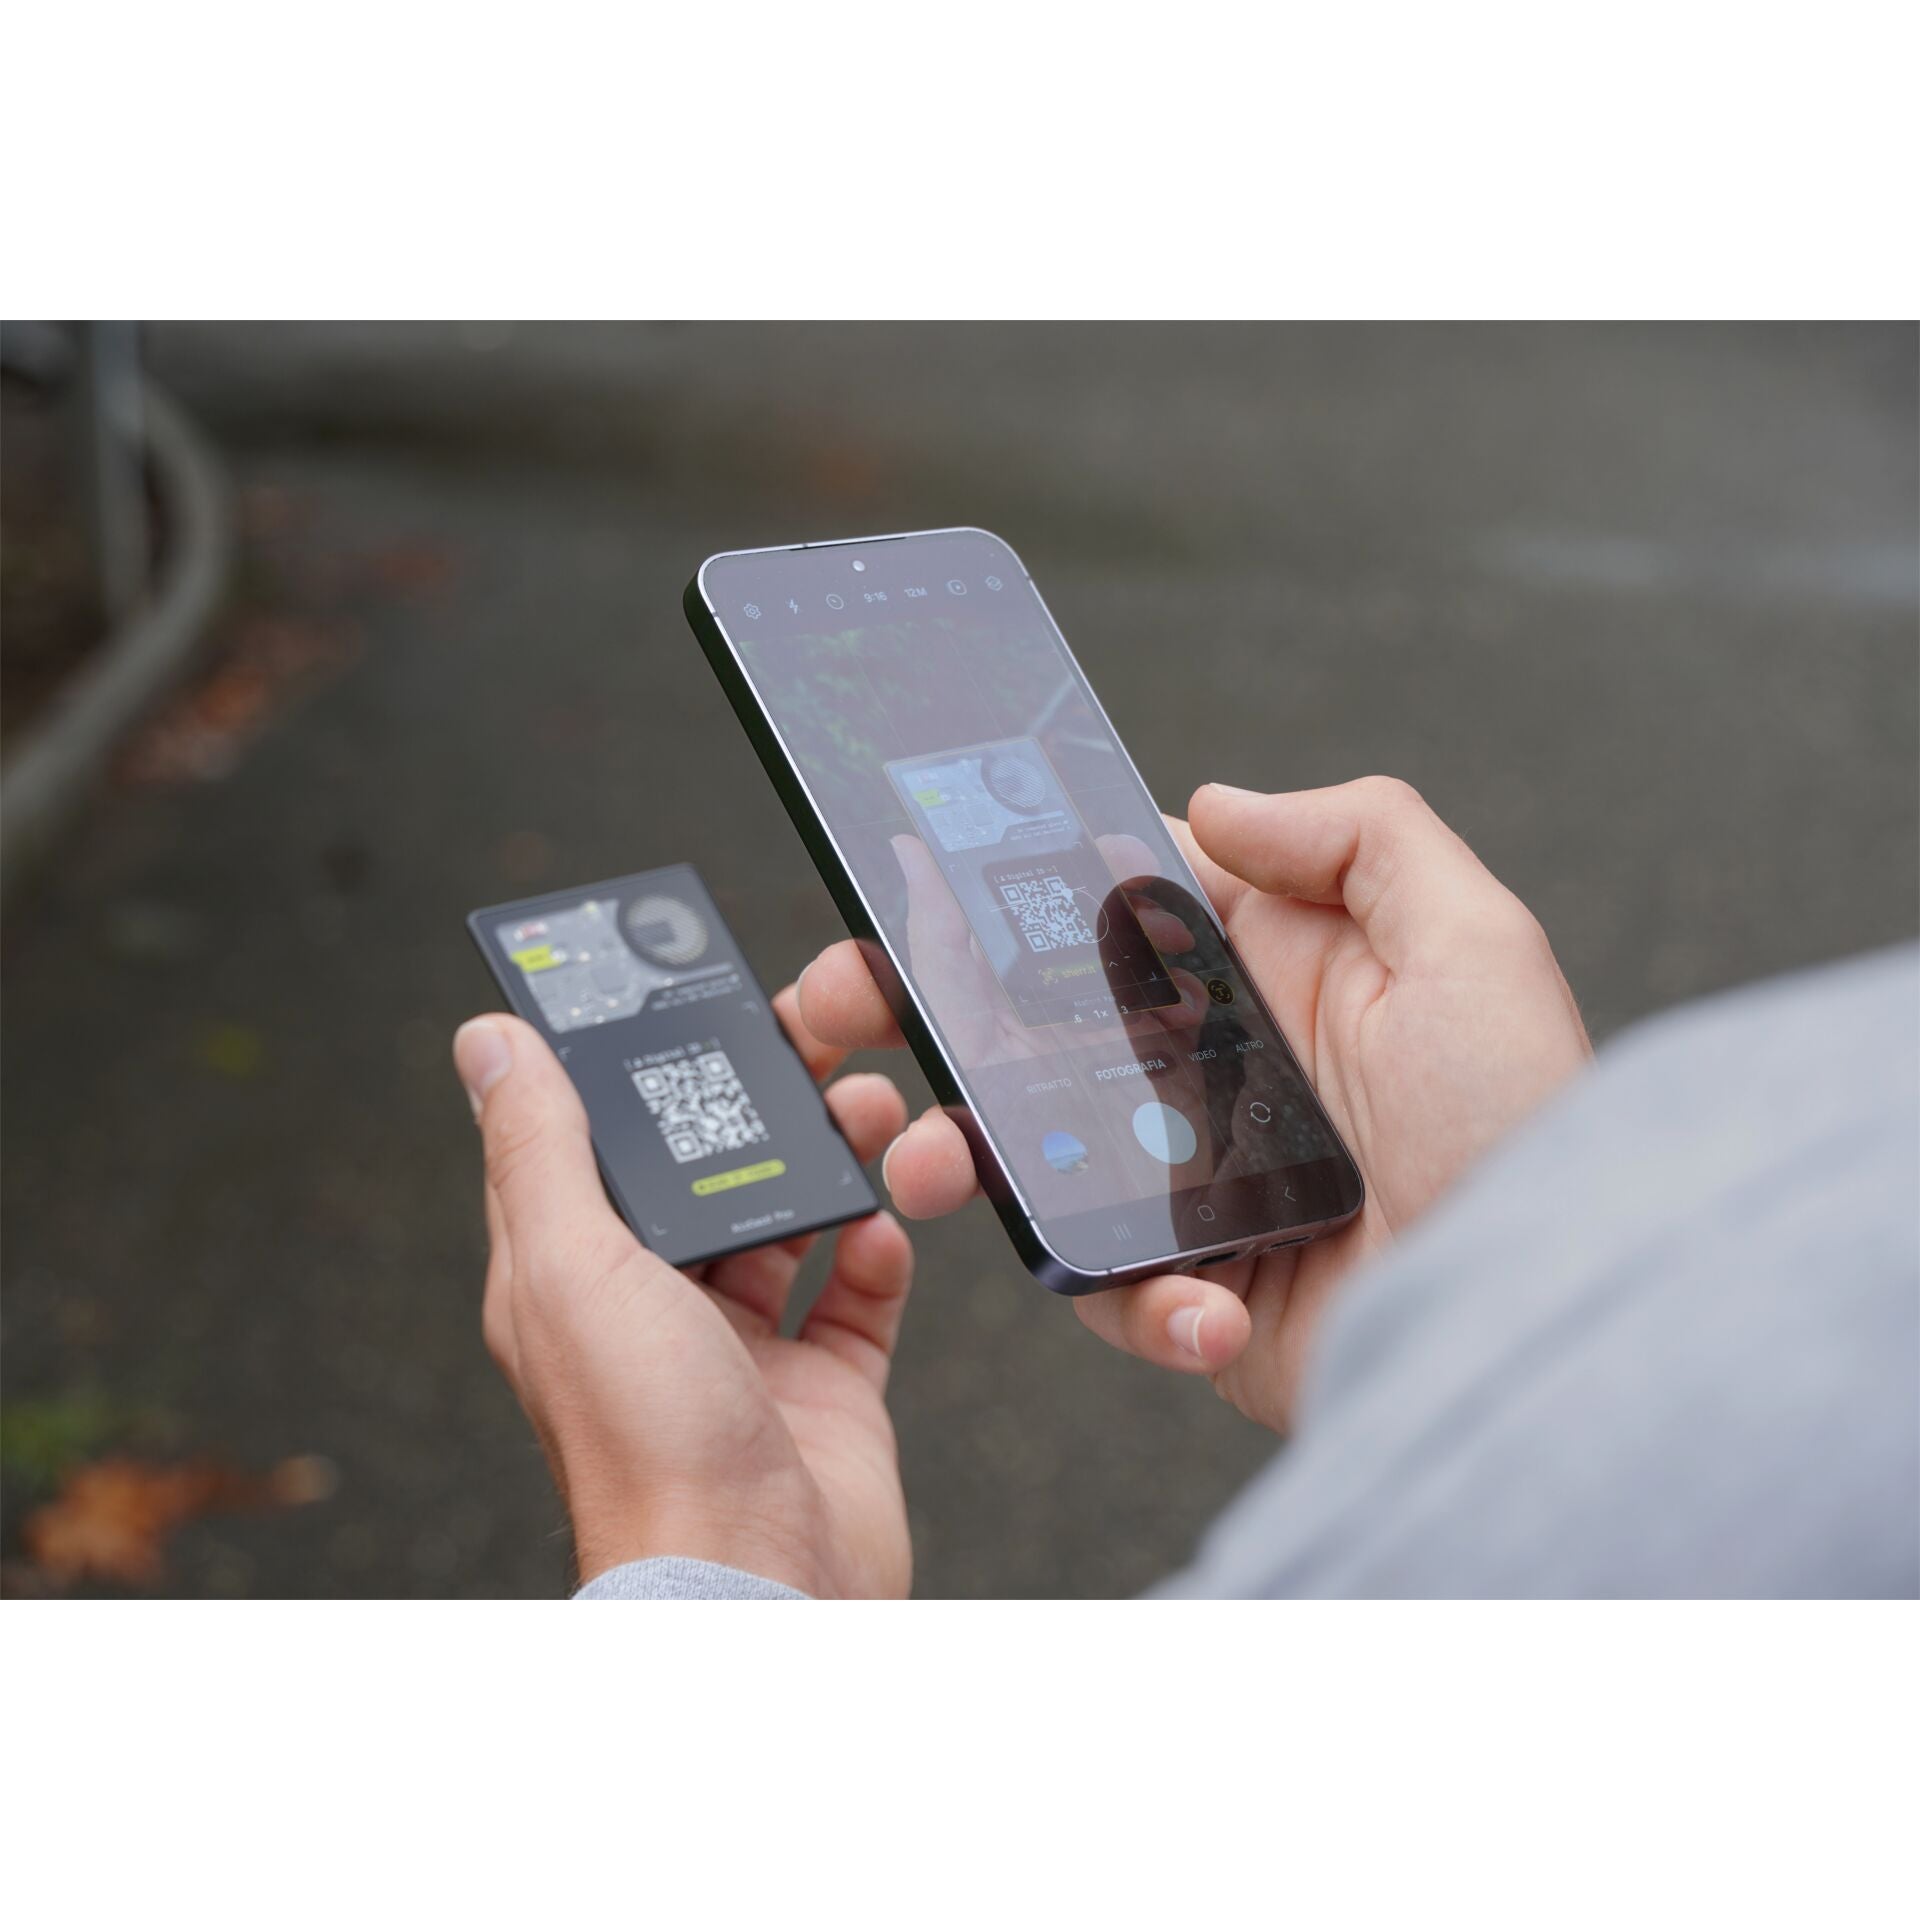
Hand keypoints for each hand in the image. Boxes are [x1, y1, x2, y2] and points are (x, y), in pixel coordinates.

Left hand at [452, 991, 913, 1595]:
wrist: (761, 1586)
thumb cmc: (650, 1450)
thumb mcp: (577, 1270)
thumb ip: (541, 1152)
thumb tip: (490, 1042)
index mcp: (576, 1278)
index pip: (592, 1144)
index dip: (628, 1070)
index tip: (673, 995)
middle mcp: (657, 1310)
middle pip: (706, 1174)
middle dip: (756, 1104)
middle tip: (807, 1038)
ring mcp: (745, 1351)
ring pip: (789, 1222)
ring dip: (828, 1161)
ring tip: (865, 1114)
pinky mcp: (824, 1390)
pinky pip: (858, 1298)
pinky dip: (878, 1255)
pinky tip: (885, 1227)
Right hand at [799, 777, 1591, 1431]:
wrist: (1543, 1333)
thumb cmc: (1529, 1131)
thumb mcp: (1474, 943)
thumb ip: (1357, 834)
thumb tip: (1209, 804)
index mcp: (1262, 974)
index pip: (1103, 905)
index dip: (1004, 886)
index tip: (910, 878)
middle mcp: (1210, 1069)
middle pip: (1030, 1021)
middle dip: (921, 1010)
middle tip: (838, 1008)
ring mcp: (1187, 1179)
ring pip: (1028, 1150)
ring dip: (959, 1150)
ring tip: (929, 1160)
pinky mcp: (1186, 1286)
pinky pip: (1105, 1284)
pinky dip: (1130, 1295)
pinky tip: (1201, 1296)